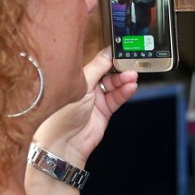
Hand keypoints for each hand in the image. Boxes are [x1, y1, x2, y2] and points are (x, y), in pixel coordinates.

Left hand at [31, 48, 137, 166]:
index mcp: (78, 77)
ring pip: (114, 85)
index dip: (109, 57)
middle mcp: (87, 86)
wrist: (64, 143)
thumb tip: (108, 52)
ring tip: (132, 76)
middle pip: (108, 73)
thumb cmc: (62, 114)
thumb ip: (97, 67)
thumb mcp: (81, 85)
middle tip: (130, 64)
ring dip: (124, 80)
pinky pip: (117, 98)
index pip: (97, 62)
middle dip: (120, 69)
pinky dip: (125, 92)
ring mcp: (96, 99)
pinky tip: (130, 87)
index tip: (121, 51)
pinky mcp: (104, 110)